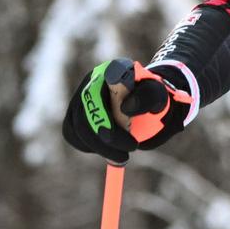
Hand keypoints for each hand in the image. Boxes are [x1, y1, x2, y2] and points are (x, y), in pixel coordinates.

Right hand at [62, 59, 191, 163]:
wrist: (147, 103)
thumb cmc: (152, 98)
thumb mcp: (158, 96)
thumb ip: (147, 97)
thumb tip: (126, 107)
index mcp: (110, 71)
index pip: (99, 94)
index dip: (107, 122)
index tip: (130, 144)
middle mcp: (91, 82)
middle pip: (84, 115)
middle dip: (105, 141)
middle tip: (126, 156)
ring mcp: (80, 98)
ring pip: (76, 128)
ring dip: (97, 147)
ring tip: (120, 157)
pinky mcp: (74, 114)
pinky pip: (71, 134)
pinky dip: (87, 146)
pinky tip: (106, 151)